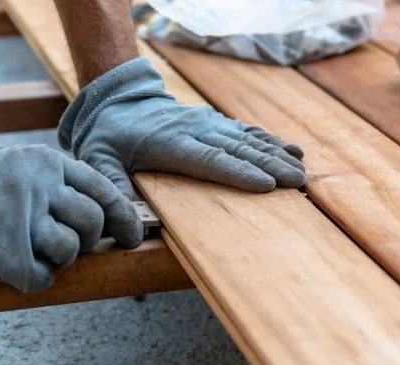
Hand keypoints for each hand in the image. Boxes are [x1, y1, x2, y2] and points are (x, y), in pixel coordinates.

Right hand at [0, 141, 141, 291]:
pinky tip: (19, 266)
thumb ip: (62, 185)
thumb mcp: (23, 167)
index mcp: (49, 163)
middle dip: (88, 239)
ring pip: (70, 250)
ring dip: (59, 258)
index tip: (132, 237)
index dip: (124, 220)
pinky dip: (35, 277)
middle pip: (92, 223)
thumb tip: (107, 218)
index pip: (104, 193)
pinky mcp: (3, 252)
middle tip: (68, 242)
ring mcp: (21, 219)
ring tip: (34, 248)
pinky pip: (41, 277)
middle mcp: (39, 187)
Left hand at [58, 57, 304, 199]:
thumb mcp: (97, 161)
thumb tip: (128, 230)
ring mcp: (208, 123)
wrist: (117, 99)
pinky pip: (247, 131)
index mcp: (170, 144)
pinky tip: (293, 150)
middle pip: (237, 150)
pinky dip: (271, 140)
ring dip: (276, 154)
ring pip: (247, 139)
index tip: (266, 184)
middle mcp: (195, 130)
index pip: (210, 160)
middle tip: (297, 182)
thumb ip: (112, 190)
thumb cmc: (108, 137)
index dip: (238, 173)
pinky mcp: (215, 122)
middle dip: (269, 165)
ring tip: (302, 170)